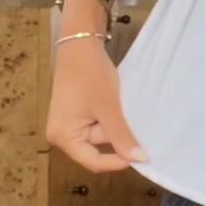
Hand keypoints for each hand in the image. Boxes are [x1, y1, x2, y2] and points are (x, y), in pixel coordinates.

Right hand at [46, 37, 150, 172]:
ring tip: (126, 108)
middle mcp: (62, 135)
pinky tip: (121, 107)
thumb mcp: (108, 107)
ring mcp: (69, 124)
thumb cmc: (89, 74)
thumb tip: (140, 159)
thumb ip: (122, 135)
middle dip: (117, 135)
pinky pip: (98, 124)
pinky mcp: (77, 114)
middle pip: (97, 147)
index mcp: (63, 137)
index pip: (94, 162)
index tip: (142, 154)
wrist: (80, 43)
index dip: (119, 161)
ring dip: (116, 124)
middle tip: (134, 120)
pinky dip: (111, 118)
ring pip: (101, 134)